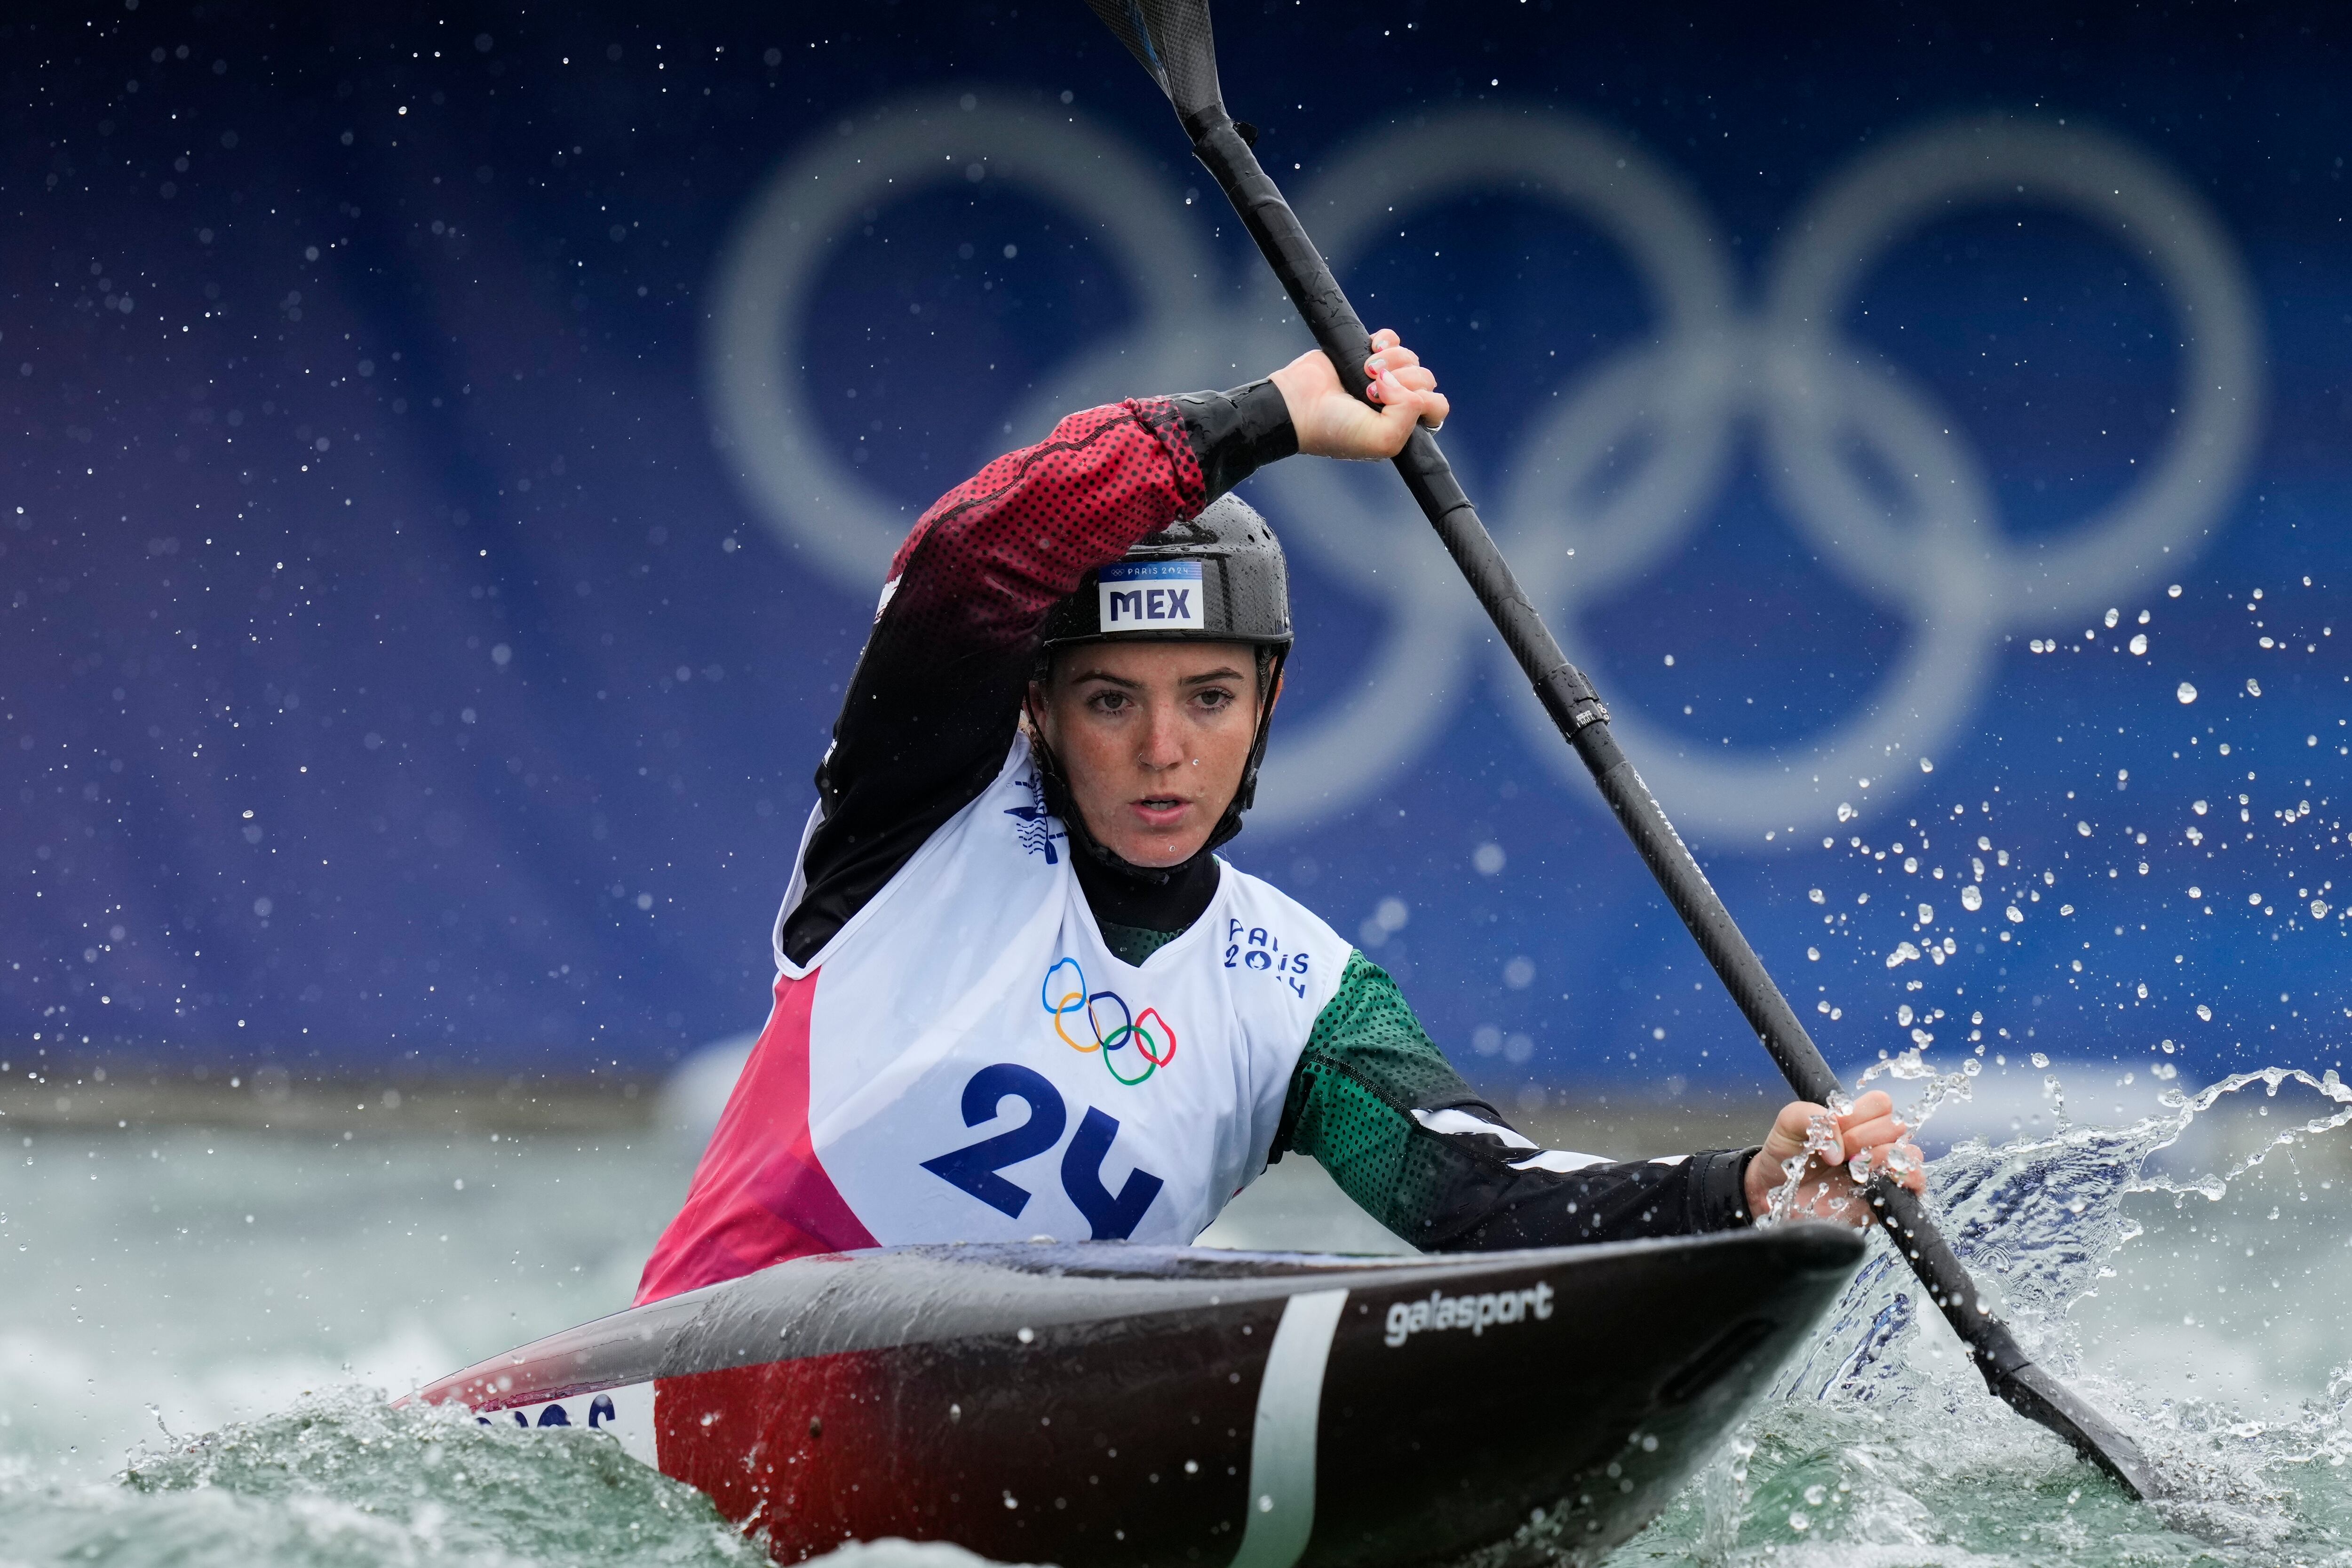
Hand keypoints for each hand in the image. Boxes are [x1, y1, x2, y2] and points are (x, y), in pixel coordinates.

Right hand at [1268, 328, 1449, 460]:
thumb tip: (1404, 384)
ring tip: (1365, 371)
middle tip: (1372, 391)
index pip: (1436, 407)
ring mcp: (1383, 377)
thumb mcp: (1382, 440)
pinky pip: (1392, 339)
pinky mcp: (1366, 354)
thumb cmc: (1334, 429)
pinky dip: (1386, 340)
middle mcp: (1396, 402)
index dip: (1422, 402)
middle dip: (1404, 381)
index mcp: (1403, 426)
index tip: (1393, 404)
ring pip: (1411, 357)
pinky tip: (1370, 349)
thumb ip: (1409, 417)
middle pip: (1426, 379)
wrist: (1297, 406)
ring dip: (1392, 360)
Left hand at [1742, 1089, 1924, 1226]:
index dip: (1860, 1114)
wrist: (1776, 1193)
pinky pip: (1915, 1185)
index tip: (1838, 1128)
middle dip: (1865, 1137)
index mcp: (1856, 1120)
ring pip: (1910, 1153)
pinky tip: (1875, 1179)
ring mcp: (1881, 1169)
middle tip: (1841, 1153)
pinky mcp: (1885, 1197)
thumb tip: (1840, 1149)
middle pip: (1896, 1126)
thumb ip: (1812, 1116)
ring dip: (1883, 1157)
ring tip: (1855, 1168)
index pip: (1881, 1103)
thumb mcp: (1789, 1122)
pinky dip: (1905, 1178)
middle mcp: (1873, 1142)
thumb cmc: (1786, 1155)